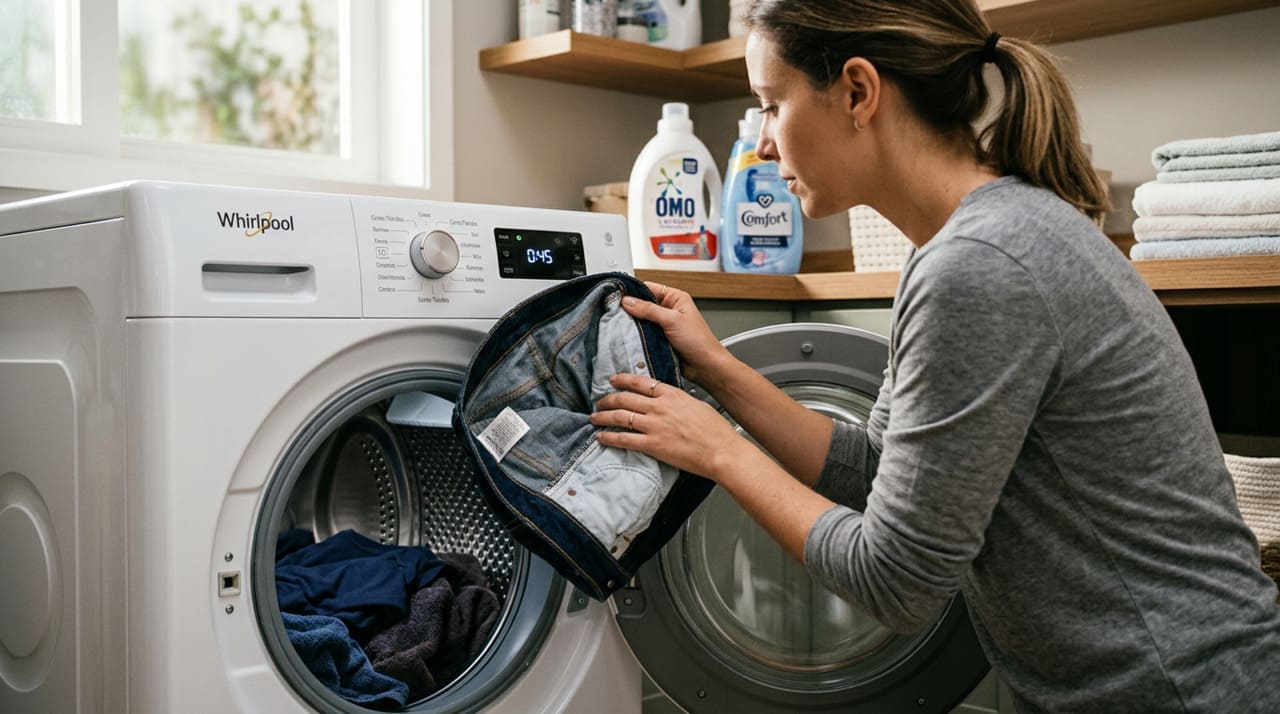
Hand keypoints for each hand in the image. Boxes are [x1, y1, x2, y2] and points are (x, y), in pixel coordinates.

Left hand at [591, 371, 752, 482]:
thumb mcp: (697, 405)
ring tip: (595, 417)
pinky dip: (609, 437)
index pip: (641, 382)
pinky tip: (601, 437)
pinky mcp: (652, 445)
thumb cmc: (716, 431)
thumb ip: (679, 401)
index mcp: (672, 395)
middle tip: (600, 401)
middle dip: (608, 399)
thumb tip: (671, 401)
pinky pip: (624, 439)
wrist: (722, 451)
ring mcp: (654, 426)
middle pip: (625, 398)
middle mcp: (660, 407)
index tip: (614, 380)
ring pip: (620, 416)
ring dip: (603, 416)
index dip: (623, 380)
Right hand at [624, 282, 731, 387]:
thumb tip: (628, 301)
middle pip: (642, 304)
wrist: (705, 366)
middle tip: (615, 312)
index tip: (617, 295)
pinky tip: (628, 337)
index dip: (633, 290)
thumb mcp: (672, 320)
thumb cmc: (699, 341)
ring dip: (633, 324)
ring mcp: (663, 325)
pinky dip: (636, 336)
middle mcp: (668, 310)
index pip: (648, 287)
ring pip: (641, 321)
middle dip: (630, 309)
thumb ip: (649, 309)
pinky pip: (643, 334)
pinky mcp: (659, 339)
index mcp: (675, 298)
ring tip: (620, 325)